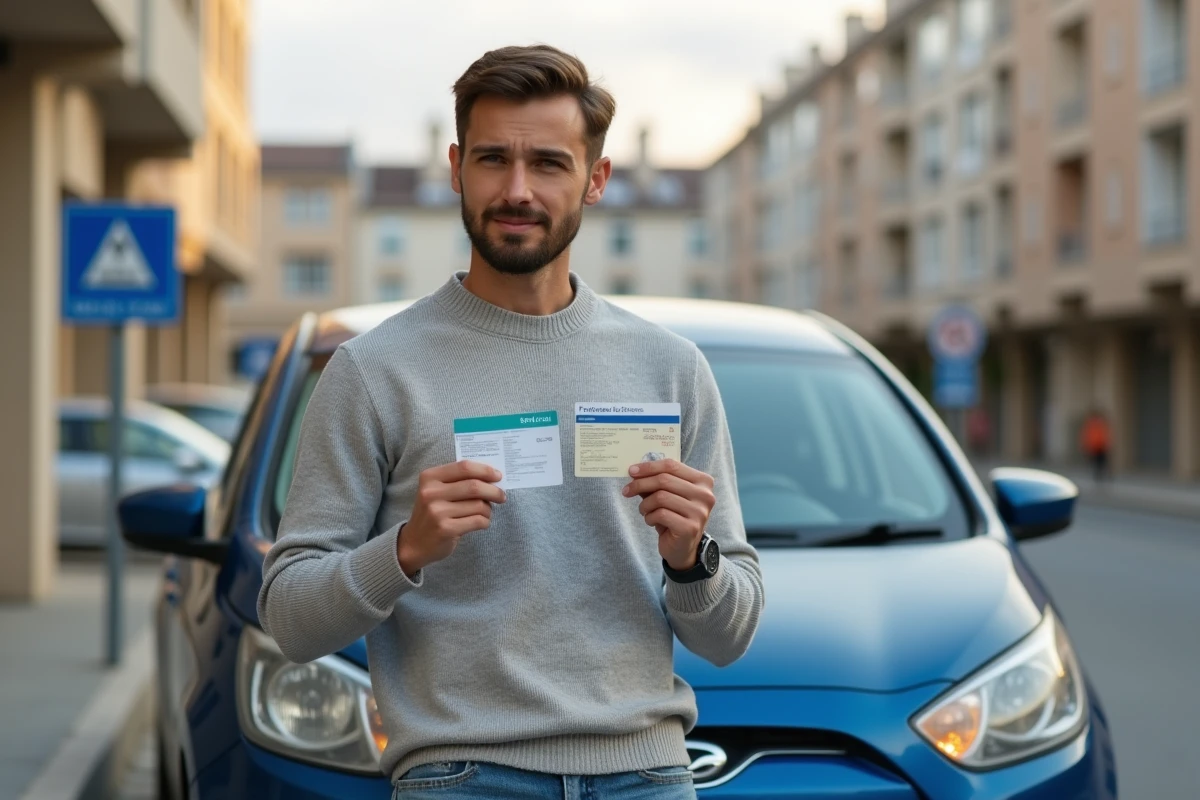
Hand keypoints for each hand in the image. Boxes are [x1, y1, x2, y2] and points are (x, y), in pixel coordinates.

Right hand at [397, 461, 505, 576]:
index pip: (464, 467)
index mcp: (429, 477)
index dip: (485, 470)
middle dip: (494, 491)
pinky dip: (485, 522)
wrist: (414, 544)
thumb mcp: (437, 491)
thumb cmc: (433, 514)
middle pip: (474, 486)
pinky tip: (481, 523)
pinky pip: (477, 521)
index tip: (498, 476)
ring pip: (478, 505)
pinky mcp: (445, 529)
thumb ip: (459, 481)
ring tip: (485, 513)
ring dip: (488, 510)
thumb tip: (492, 477)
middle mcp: (431, 493)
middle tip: (502, 496)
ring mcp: (437, 512)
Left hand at [622, 459, 715, 570]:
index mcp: (703, 481)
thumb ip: (655, 482)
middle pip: (664, 479)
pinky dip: (650, 517)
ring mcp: (699, 512)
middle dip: (640, 484)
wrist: (682, 548)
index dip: (649, 467)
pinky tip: (652, 521)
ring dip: (645, 504)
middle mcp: (705, 495)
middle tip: (626, 490)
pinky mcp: (690, 528)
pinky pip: (661, 514)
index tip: (631, 471)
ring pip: (661, 497)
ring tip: (644, 511)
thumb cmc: (674, 516)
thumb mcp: (666, 495)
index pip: (672, 465)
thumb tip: (635, 471)